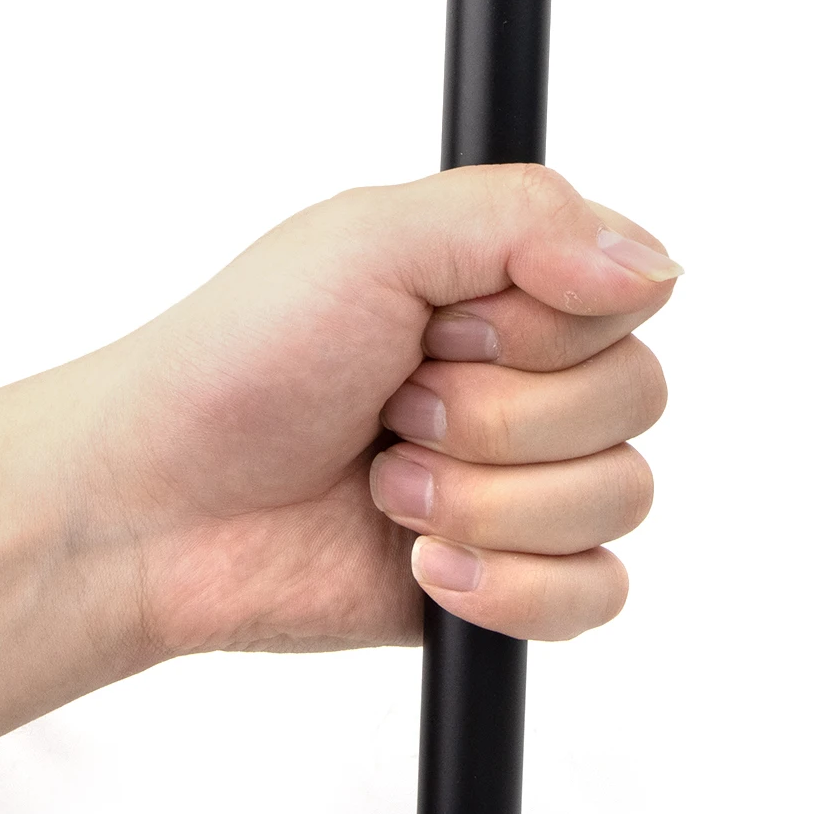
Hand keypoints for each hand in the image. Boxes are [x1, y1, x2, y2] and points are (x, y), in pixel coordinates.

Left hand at [93, 164, 680, 654]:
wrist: (158, 504)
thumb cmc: (245, 354)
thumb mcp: (373, 238)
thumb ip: (526, 219)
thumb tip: (654, 265)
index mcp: (509, 282)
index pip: (630, 293)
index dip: (541, 324)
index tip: (442, 325)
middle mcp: (530, 374)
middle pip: (635, 396)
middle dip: (500, 415)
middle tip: (396, 404)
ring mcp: (525, 478)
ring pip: (621, 495)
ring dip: (486, 498)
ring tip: (388, 482)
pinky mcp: (513, 576)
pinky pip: (598, 593)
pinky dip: (511, 585)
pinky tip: (424, 565)